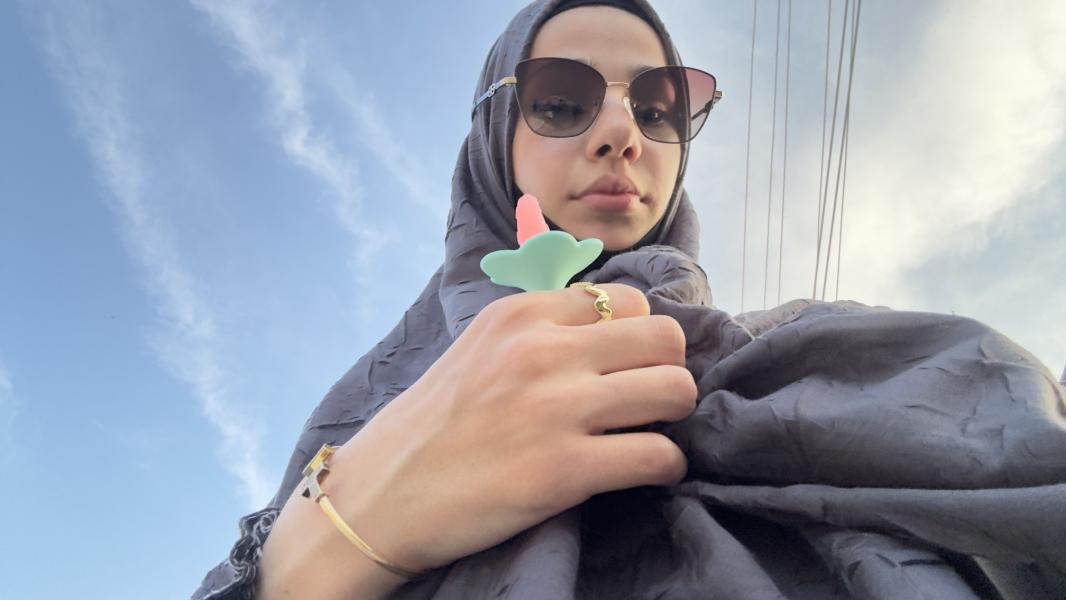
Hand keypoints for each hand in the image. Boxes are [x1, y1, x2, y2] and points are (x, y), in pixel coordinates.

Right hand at [325, 283, 695, 572]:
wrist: (379, 496)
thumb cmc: (432, 425)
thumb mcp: (479, 348)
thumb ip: (541, 330)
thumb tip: (614, 329)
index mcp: (521, 314)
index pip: (628, 299)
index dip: (638, 336)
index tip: (628, 365)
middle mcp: (541, 350)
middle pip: (665, 337)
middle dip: (668, 370)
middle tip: (648, 401)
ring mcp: (555, 409)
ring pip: (675, 390)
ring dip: (674, 418)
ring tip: (648, 435)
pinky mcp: (563, 470)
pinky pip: (659, 457)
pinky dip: (665, 469)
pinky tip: (644, 473)